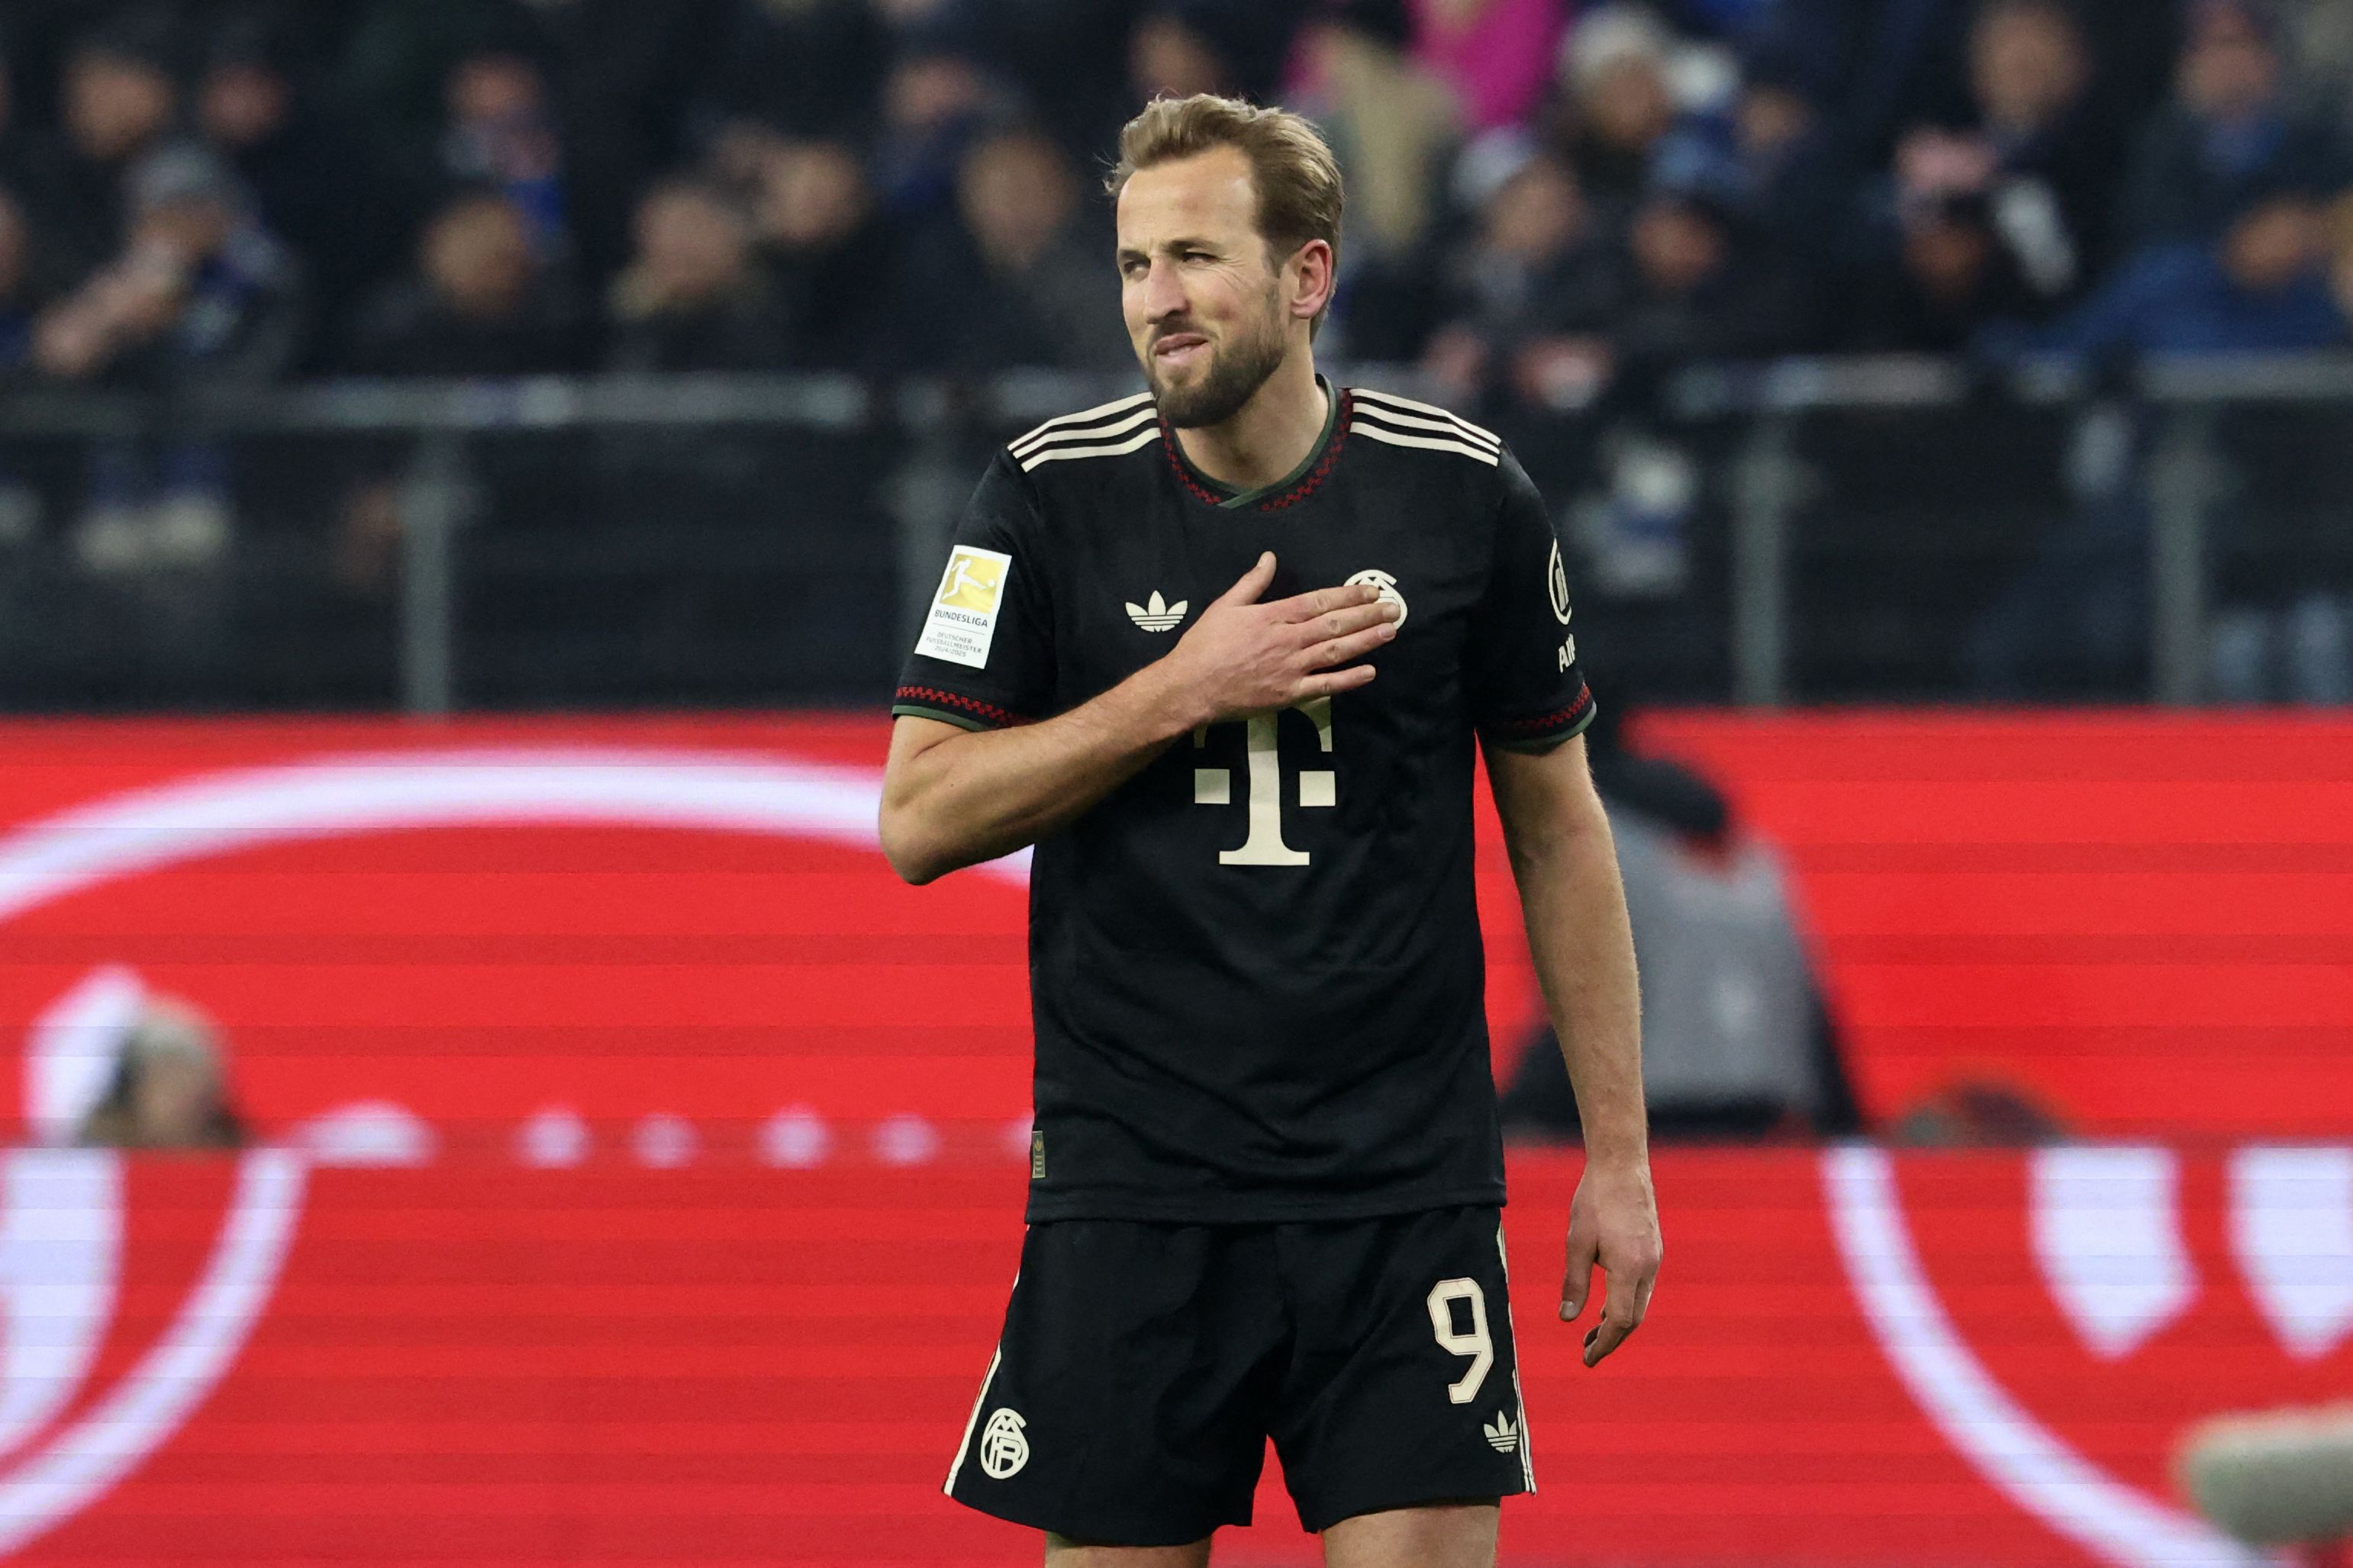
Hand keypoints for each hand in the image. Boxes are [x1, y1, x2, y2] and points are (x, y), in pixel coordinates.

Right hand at [1159, 552, 1398, 726]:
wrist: (1190, 688)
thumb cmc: (1204, 645)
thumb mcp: (1224, 606)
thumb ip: (1252, 582)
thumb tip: (1270, 557)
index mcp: (1273, 616)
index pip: (1319, 602)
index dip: (1348, 596)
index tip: (1370, 591)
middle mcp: (1287, 640)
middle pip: (1335, 624)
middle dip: (1367, 615)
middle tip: (1394, 608)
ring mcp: (1290, 669)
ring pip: (1336, 652)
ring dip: (1366, 641)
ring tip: (1390, 632)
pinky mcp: (1288, 694)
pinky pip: (1325, 686)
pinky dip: (1349, 679)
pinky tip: (1370, 671)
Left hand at [1559, 1155, 1660, 1366]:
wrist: (1621, 1165)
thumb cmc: (1595, 1201)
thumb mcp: (1576, 1243)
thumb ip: (1574, 1284)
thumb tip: (1567, 1319)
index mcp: (1629, 1269)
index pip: (1620, 1321)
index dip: (1604, 1344)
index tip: (1587, 1359)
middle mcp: (1648, 1268)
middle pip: (1633, 1318)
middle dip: (1612, 1338)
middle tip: (1587, 1351)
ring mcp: (1654, 1258)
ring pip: (1640, 1303)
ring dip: (1619, 1321)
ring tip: (1594, 1332)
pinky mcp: (1653, 1249)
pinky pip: (1643, 1287)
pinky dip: (1626, 1302)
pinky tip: (1608, 1303)